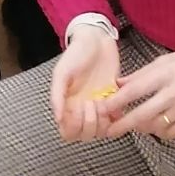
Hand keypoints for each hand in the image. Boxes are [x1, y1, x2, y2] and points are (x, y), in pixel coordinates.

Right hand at [49, 25, 120, 141]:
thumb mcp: (62, 72)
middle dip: (89, 124)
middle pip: (85, 136)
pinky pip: (116, 120)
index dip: (74, 126)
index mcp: (67, 106)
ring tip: (103, 101)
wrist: (97, 39)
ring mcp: (99, 107)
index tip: (78, 107)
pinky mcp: (114, 100)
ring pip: (101, 132)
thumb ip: (57, 95)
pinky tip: (114, 101)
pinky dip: (117, 116)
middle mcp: (82, 110)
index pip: (68, 133)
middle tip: (92, 103)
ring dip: (103, 121)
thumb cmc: (76, 53)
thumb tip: (57, 119)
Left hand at [103, 46, 174, 140]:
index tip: (103, 109)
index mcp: (164, 74)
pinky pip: (171, 133)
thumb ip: (141, 74)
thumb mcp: (165, 60)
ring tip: (136, 123)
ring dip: (141, 127)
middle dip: (123, 125)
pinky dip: (160, 132)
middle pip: (142, 115)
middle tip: (109, 131)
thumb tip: (118, 84)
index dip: (116, 102)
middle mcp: (173, 93)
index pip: (134, 91)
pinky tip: (156, 125)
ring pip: (155, 127)